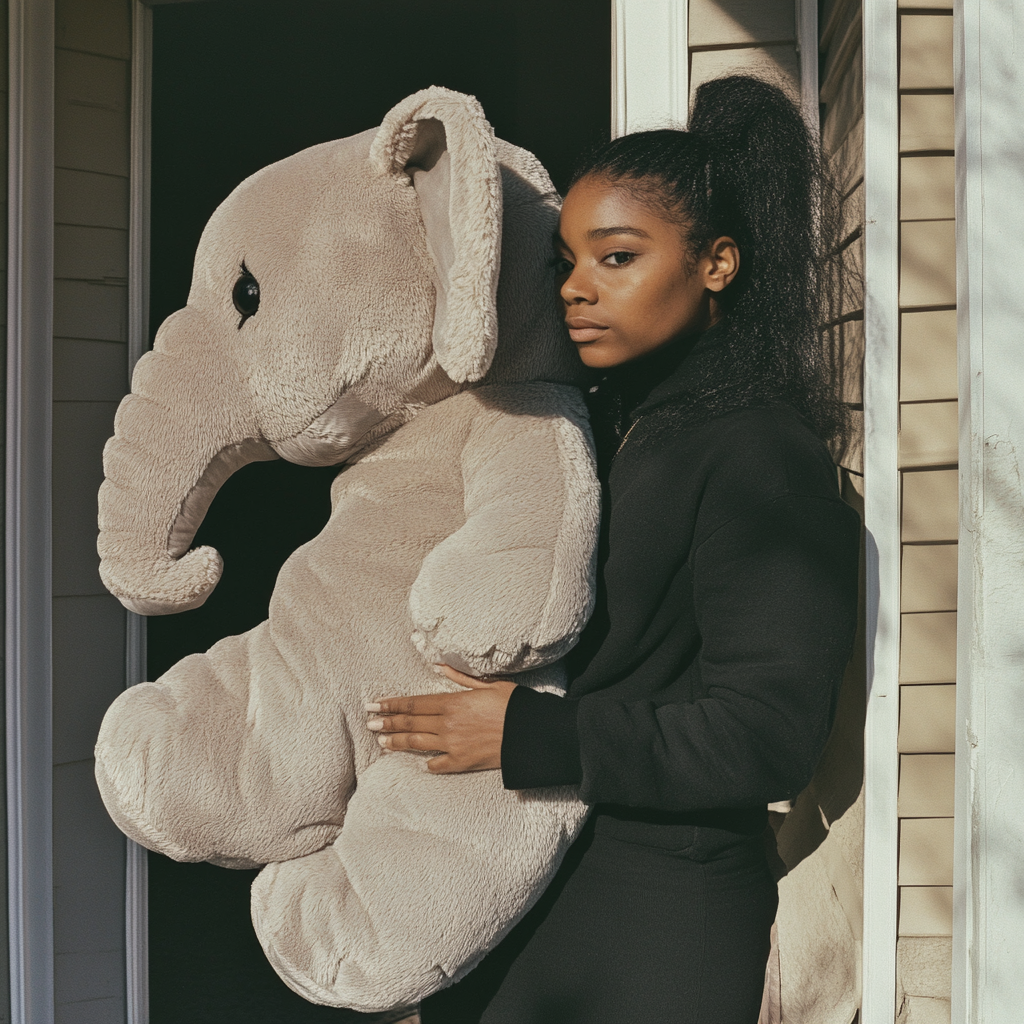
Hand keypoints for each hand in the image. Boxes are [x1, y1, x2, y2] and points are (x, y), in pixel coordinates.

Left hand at [366, 665, 514, 772]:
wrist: (530, 734)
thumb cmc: (513, 705)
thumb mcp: (489, 685)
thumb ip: (461, 678)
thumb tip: (439, 664)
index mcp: (452, 702)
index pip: (414, 703)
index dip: (392, 704)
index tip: (375, 704)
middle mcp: (447, 724)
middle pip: (410, 723)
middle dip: (387, 722)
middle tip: (369, 722)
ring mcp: (453, 745)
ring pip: (417, 743)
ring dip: (397, 742)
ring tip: (381, 740)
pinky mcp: (462, 762)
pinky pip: (438, 764)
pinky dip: (429, 763)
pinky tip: (420, 762)